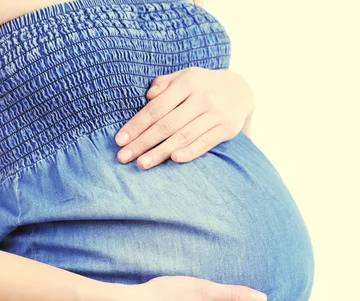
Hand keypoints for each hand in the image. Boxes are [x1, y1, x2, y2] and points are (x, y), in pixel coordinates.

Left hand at [114, 67, 254, 167]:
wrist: (240, 89)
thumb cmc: (201, 86)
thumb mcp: (184, 77)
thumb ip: (164, 83)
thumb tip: (148, 95)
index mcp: (188, 82)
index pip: (156, 107)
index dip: (136, 124)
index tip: (119, 140)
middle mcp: (202, 97)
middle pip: (167, 124)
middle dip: (142, 142)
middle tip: (123, 157)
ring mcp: (216, 113)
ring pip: (183, 135)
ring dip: (160, 152)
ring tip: (142, 164)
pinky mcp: (227, 128)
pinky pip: (206, 142)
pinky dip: (190, 151)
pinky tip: (174, 159)